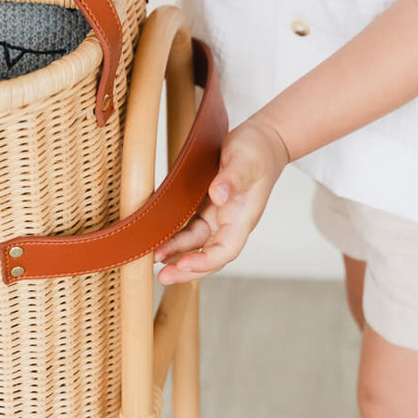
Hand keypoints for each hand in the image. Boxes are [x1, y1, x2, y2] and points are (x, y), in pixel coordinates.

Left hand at [153, 113, 290, 285]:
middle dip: (187, 269)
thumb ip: (232, 179)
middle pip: (209, 256)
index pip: (225, 250)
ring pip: (195, 244)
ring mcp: (218, 216)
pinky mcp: (206, 207)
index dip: (205, 262)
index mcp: (242, 218)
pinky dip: (175, 237)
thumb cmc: (258, 151)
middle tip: (163, 277)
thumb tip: (218, 195)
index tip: (183, 264)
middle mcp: (229, 222)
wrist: (262, 140)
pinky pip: (189, 228)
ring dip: (177, 254)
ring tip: (154, 260)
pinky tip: (159, 240)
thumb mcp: (244, 161)